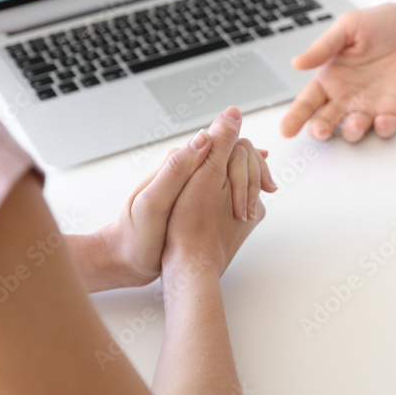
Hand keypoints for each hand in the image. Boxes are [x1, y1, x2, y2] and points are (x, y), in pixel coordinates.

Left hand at [97, 113, 274, 288]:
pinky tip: (253, 193)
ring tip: (267, 190)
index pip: (221, 143)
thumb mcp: (154, 202)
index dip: (247, 158)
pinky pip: (223, 181)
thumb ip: (176, 169)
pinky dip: (242, 183)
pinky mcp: (194, 196)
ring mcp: (191, 181)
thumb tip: (205, 137)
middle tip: (269, 188)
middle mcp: (186, 166)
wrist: (125, 258)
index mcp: (177, 162)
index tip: (262, 183)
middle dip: (254, 166)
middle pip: (230, 152)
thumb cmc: (136, 235)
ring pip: (229, 165)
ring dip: (251, 174)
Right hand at [280, 2, 395, 141]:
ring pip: (355, 129)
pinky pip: (386, 126)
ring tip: (352, 125)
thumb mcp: (348, 28)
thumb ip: (323, 47)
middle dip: (321, 130)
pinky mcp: (395, 110)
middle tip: (319, 131)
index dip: (295, 117)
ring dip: (352, 132)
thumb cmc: (380, 23)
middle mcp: (348, 96)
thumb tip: (297, 62)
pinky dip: (383, 129)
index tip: (286, 130)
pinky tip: (381, 122)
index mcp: (331, 78)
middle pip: (327, 121)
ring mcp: (371, 105)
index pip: (308, 102)